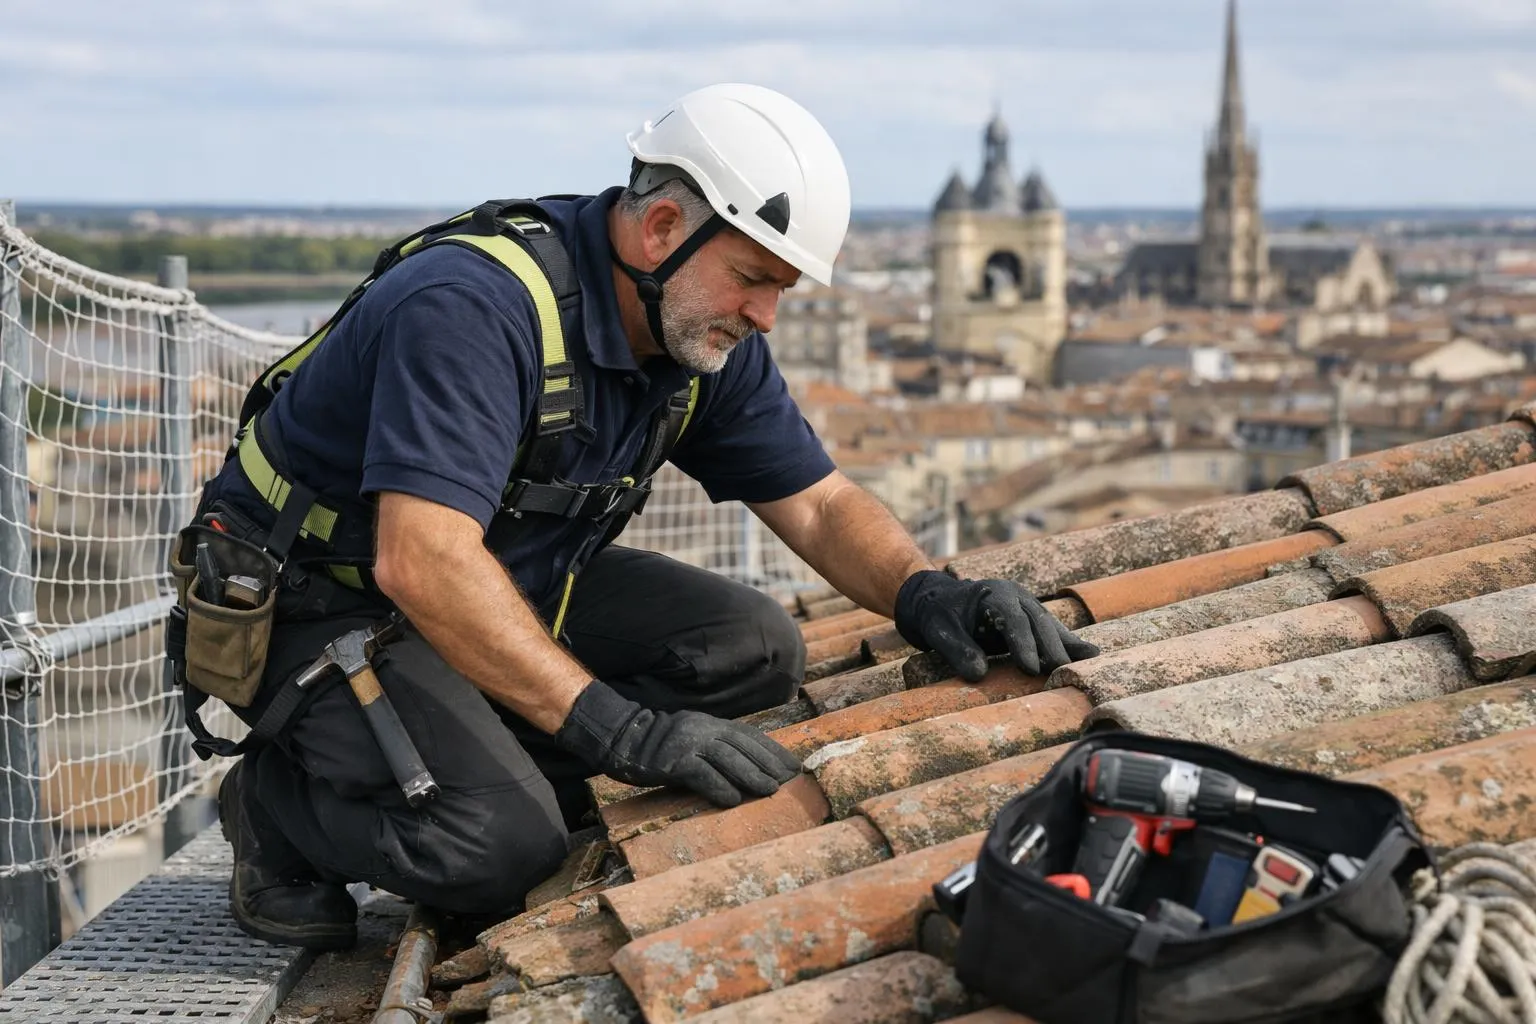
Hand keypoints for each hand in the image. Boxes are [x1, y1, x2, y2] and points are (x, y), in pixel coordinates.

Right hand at [554, 681, 801, 806]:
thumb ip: (716, 747)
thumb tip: (747, 768)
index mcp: (711, 724)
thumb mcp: (693, 738)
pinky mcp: (673, 762)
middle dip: (769, 763)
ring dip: (752, 776)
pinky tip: (733, 800)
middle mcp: (704, 730)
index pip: (749, 736)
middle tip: (790, 780)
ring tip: (771, 790)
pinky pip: (701, 775)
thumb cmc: (660, 745)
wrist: (622, 738)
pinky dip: (719, 787)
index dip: (772, 751)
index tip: (792, 765)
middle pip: (744, 747)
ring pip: (728, 759)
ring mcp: (688, 744)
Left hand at [893, 570, 1098, 682]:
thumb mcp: (939, 631)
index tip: (1031, 668)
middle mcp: (1016, 596)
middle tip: (1060, 673)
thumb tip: (978, 675)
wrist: (941, 600)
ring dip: (1065, 647)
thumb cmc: (939, 615)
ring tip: (1083, 665)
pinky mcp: (1033, 617)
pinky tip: (1090, 655)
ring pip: (1050, 625)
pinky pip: (1053, 630)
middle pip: (1038, 621)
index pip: (1012, 619)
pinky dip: (1070, 643)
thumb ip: (957, 649)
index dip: (1023, 643)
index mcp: (994, 594)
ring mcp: (1028, 605)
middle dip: (1050, 647)